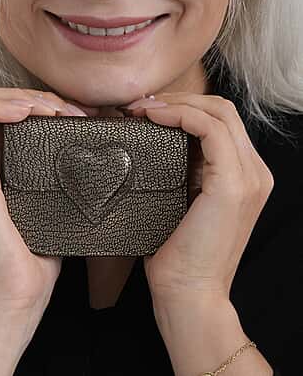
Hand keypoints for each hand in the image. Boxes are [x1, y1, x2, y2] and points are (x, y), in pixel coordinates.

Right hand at [0, 88, 86, 317]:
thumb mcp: (48, 206)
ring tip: (53, 109)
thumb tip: (82, 158)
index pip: (1, 117)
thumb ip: (52, 179)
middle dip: (31, 97)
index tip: (75, 116)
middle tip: (68, 110)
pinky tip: (30, 112)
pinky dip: (0, 106)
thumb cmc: (34, 255)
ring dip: (19, 97)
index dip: (37, 106)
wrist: (14, 294)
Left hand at [122, 92, 273, 305]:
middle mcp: (253, 171)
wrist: (188, 293)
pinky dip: (181, 116)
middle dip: (178, 99)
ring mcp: (248, 176)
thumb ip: (182, 171)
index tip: (145, 110)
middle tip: (140, 105)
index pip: (219, 121)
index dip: (183, 107)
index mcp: (241, 176)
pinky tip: (154, 118)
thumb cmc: (176, 252)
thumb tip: (154, 141)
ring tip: (141, 109)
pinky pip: (210, 129)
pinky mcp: (233, 184)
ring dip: (176, 103)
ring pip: (218, 112)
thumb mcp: (180, 202)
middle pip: (221, 109)